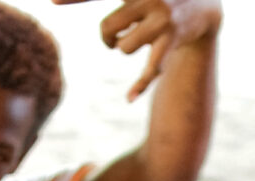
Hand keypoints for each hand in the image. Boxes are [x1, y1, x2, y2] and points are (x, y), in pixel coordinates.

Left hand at [62, 0, 222, 100]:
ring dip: (126, 48)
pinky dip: (140, 84)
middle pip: (107, 28)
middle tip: (114, 38)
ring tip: (138, 40)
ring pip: (124, 48)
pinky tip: (129, 97)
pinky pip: (149, 68)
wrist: (204, 4)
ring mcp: (161, 19)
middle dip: (108, 38)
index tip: (51, 1)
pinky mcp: (172, 39)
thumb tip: (52, 0)